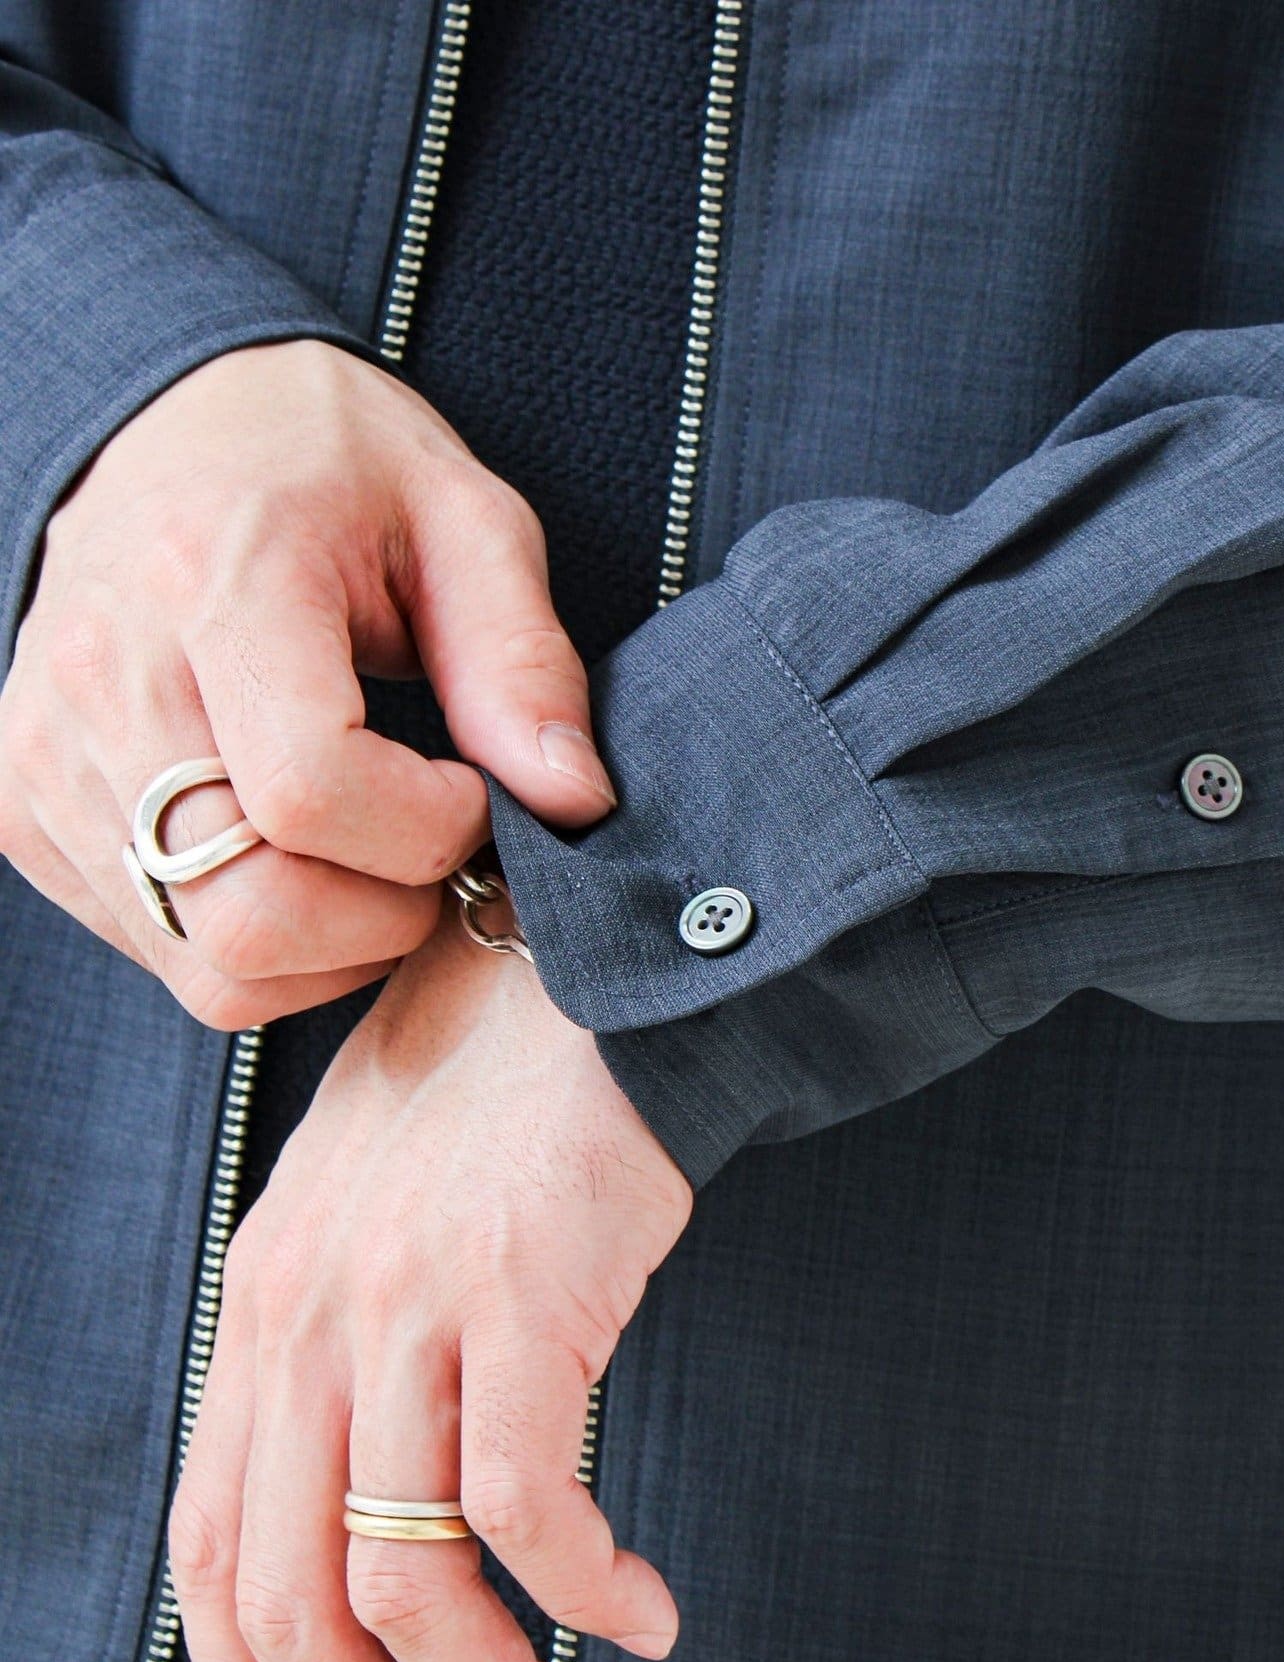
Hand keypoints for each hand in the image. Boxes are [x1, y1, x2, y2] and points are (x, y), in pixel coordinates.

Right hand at [0, 339, 615, 1027]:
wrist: (175, 422)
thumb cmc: (332, 465)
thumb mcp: (465, 522)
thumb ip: (524, 664)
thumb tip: (574, 803)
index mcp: (215, 584)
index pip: (312, 795)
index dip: (429, 832)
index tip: (472, 792)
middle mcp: (107, 680)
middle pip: (249, 915)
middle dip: (384, 918)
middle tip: (432, 847)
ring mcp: (49, 755)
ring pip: (206, 962)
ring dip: (327, 945)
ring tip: (371, 851)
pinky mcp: (27, 806)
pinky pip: (163, 948)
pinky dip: (257, 940)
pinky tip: (296, 854)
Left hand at [168, 907, 692, 1661]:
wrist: (589, 964)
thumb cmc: (497, 1085)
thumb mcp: (372, 1207)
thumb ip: (341, 1336)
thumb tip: (366, 1501)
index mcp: (263, 1299)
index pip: (213, 1539)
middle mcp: (310, 1314)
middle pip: (293, 1599)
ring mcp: (409, 1307)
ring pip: (409, 1582)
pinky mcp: (522, 1297)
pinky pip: (529, 1507)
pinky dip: (581, 1595)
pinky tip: (641, 1616)